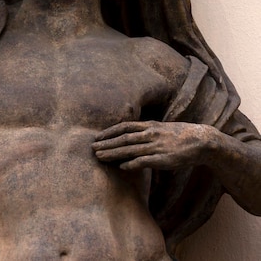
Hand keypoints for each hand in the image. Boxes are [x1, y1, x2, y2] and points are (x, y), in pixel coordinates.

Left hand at [92, 121, 217, 170]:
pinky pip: (144, 161)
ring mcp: (155, 146)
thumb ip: (147, 131)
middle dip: (106, 143)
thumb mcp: (161, 128)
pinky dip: (131, 163)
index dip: (109, 132)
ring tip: (100, 157)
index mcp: (149, 125)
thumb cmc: (180, 135)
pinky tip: (121, 167)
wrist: (200, 141)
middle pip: (123, 138)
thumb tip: (133, 135)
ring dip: (113, 153)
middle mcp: (150, 133)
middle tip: (92, 149)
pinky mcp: (162, 158)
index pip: (124, 127)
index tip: (97, 137)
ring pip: (130, 149)